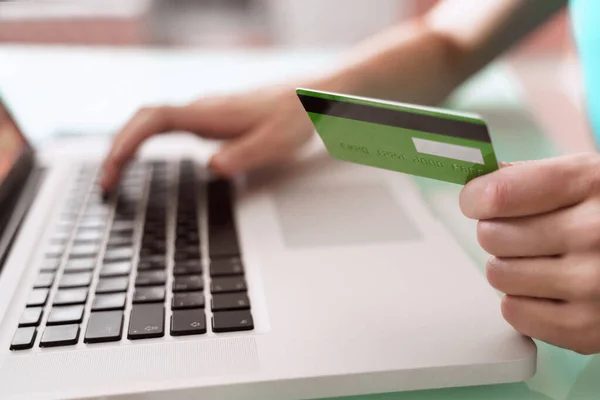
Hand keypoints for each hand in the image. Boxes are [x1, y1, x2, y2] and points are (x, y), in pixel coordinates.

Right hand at [100, 84, 314, 192]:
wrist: (310, 97)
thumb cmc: (293, 118)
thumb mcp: (274, 143)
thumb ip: (243, 155)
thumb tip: (210, 168)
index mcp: (211, 114)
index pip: (156, 120)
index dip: (129, 140)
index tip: (113, 167)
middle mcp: (202, 110)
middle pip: (145, 120)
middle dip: (119, 148)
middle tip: (105, 183)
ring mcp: (204, 112)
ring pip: (154, 121)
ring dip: (129, 144)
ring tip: (114, 174)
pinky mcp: (211, 118)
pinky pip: (166, 125)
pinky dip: (146, 141)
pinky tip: (145, 157)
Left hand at [460, 154, 599, 354]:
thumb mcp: (586, 178)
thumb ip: (531, 177)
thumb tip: (476, 187)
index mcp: (590, 184)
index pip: (499, 195)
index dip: (476, 198)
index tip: (478, 201)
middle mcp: (594, 233)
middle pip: (491, 236)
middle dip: (498, 233)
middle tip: (522, 235)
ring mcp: (592, 283)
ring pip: (498, 275)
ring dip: (509, 268)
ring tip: (540, 262)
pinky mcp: (587, 327)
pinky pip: (514, 312)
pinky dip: (523, 302)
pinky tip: (549, 289)